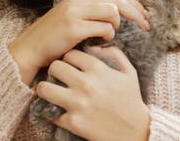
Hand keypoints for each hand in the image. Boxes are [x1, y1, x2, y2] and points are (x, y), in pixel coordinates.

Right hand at [9, 0, 149, 71]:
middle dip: (137, 13)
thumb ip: (96, 8)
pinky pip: (104, 28)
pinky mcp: (74, 27)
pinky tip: (101, 41)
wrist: (31, 48)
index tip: (145, 15)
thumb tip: (126, 9)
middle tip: (146, 26)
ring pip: (113, 12)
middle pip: (119, 0)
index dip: (135, 3)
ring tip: (111, 34)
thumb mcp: (77, 14)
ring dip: (118, 25)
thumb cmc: (58, 35)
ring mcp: (75, 11)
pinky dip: (108, 36)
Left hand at [36, 46, 150, 140]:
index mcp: (99, 70)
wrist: (135, 131)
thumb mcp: (129, 72)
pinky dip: (54, 113)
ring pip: (44, 88)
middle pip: (54, 67)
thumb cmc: (132, 100)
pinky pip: (51, 113)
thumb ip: (115, 54)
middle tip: (59, 77)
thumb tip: (95, 48)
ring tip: (51, 92)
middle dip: (56, 71)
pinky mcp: (73, 122)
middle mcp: (86, 84)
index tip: (71, 65)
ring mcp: (78, 104)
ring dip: (46, 89)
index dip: (69, 59)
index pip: (70, 54)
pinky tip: (61, 112)